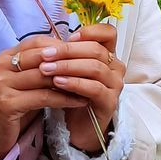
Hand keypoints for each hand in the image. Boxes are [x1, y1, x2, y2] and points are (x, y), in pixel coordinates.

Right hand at [0, 33, 91, 159]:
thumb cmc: (14, 109)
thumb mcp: (27, 83)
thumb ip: (42, 67)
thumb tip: (72, 51)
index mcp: (4, 57)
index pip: (37, 43)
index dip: (62, 47)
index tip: (84, 53)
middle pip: (42, 56)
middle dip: (69, 61)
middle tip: (93, 66)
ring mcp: (0, 84)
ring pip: (44, 76)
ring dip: (71, 80)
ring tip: (91, 84)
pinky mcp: (6, 103)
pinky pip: (43, 96)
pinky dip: (64, 98)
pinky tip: (80, 101)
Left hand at [49, 24, 126, 154]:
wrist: (77, 128)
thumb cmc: (72, 95)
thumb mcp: (70, 71)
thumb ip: (67, 55)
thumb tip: (49, 40)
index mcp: (108, 55)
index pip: (108, 33)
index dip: (90, 31)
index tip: (68, 38)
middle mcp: (116, 68)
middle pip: (96, 50)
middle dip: (68, 51)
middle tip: (45, 55)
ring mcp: (115, 85)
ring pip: (95, 67)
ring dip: (68, 66)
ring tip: (46, 69)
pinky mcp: (110, 102)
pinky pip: (94, 88)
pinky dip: (74, 83)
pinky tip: (58, 83)